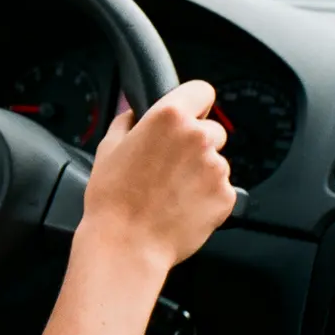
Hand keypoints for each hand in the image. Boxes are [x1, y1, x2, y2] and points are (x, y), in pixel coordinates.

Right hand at [80, 80, 235, 269]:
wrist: (127, 243)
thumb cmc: (113, 198)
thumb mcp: (108, 147)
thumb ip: (127, 121)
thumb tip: (134, 113)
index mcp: (169, 118)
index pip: (201, 90)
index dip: (193, 101)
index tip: (187, 112)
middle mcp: (198, 137)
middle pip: (210, 128)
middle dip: (194, 142)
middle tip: (168, 162)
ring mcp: (216, 168)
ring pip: (215, 160)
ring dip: (199, 170)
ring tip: (170, 189)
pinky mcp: (226, 196)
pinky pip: (220, 187)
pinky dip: (205, 194)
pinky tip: (180, 205)